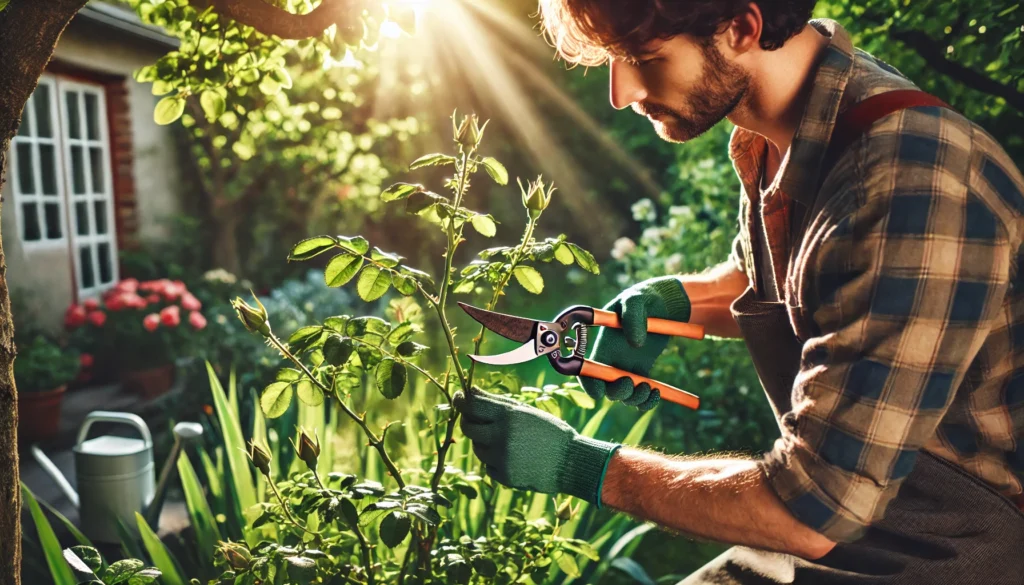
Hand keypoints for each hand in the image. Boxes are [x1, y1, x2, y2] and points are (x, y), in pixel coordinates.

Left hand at [453, 389, 619, 505]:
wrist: (571, 462)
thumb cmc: (550, 431)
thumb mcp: (525, 411)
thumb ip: (496, 402)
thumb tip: (469, 391)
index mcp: (508, 415)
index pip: (471, 405)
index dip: (461, 400)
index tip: (459, 398)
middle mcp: (501, 436)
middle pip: (468, 427)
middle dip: (469, 421)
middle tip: (477, 419)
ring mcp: (501, 458)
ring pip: (477, 447)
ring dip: (484, 442)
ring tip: (505, 440)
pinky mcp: (504, 477)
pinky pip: (488, 465)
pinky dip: (495, 460)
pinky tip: (514, 457)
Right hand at [581, 276, 689, 410]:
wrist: (663, 303)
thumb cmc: (642, 298)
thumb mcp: (636, 300)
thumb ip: (632, 316)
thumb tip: (636, 343)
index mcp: (602, 346)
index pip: (587, 371)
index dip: (588, 383)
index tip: (599, 392)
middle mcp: (611, 360)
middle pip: (606, 389)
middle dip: (617, 392)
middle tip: (631, 381)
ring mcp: (627, 367)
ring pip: (625, 396)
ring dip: (635, 399)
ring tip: (650, 388)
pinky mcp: (642, 371)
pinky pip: (641, 395)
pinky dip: (648, 401)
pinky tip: (657, 392)